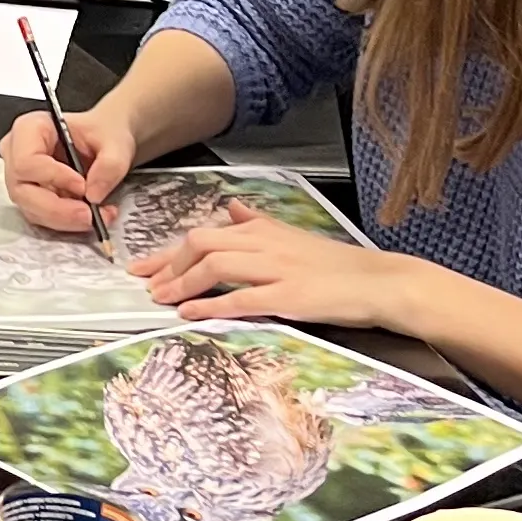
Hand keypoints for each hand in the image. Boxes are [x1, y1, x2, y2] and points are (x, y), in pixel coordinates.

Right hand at [0, 103, 138, 236]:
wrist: (105, 142)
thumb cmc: (102, 133)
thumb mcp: (116, 142)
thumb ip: (110, 166)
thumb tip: (94, 194)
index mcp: (29, 128)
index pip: (27, 161)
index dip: (53, 178)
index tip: (83, 186)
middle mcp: (17, 154)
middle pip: (23, 191)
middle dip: (58, 209)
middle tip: (90, 215)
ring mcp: (21, 178)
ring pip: (31, 209)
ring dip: (65, 219)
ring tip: (97, 216)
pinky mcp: (31, 197)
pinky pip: (41, 217)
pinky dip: (66, 222)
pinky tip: (88, 216)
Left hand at [137, 203, 417, 328]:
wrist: (380, 282)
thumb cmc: (335, 264)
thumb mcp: (292, 234)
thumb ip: (258, 221)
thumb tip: (231, 207)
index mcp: (262, 229)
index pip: (203, 235)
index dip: (168, 253)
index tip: (142, 267)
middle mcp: (264, 244)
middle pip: (201, 244)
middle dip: (167, 265)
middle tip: (145, 284)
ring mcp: (276, 269)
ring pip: (215, 266)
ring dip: (182, 284)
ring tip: (161, 299)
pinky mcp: (289, 296)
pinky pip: (241, 298)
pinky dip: (211, 305)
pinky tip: (191, 313)